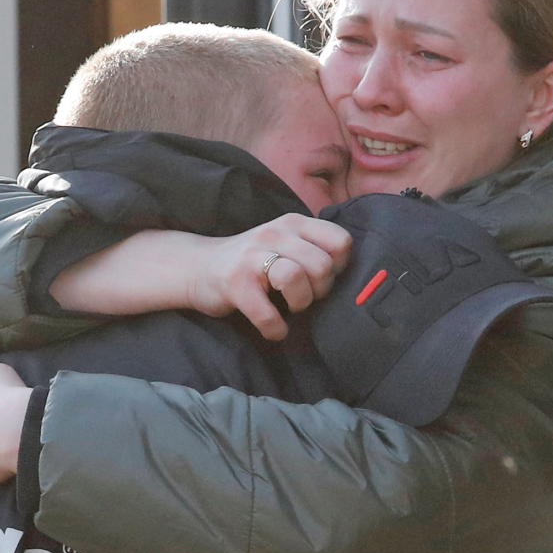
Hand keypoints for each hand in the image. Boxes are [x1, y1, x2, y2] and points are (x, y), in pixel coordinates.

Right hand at [187, 214, 351, 340]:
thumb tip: (354, 278)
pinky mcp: (235, 284)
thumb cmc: (252, 262)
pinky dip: (275, 329)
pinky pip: (268, 314)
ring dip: (300, 304)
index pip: (341, 242)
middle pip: (322, 266)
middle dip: (319, 291)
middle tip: (303, 296)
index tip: (320, 278)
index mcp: (294, 223)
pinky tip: (273, 328)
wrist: (198, 267)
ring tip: (288, 307)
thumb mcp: (285, 243)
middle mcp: (274, 234)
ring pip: (297, 280)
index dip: (338, 268)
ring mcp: (252, 257)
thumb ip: (315, 249)